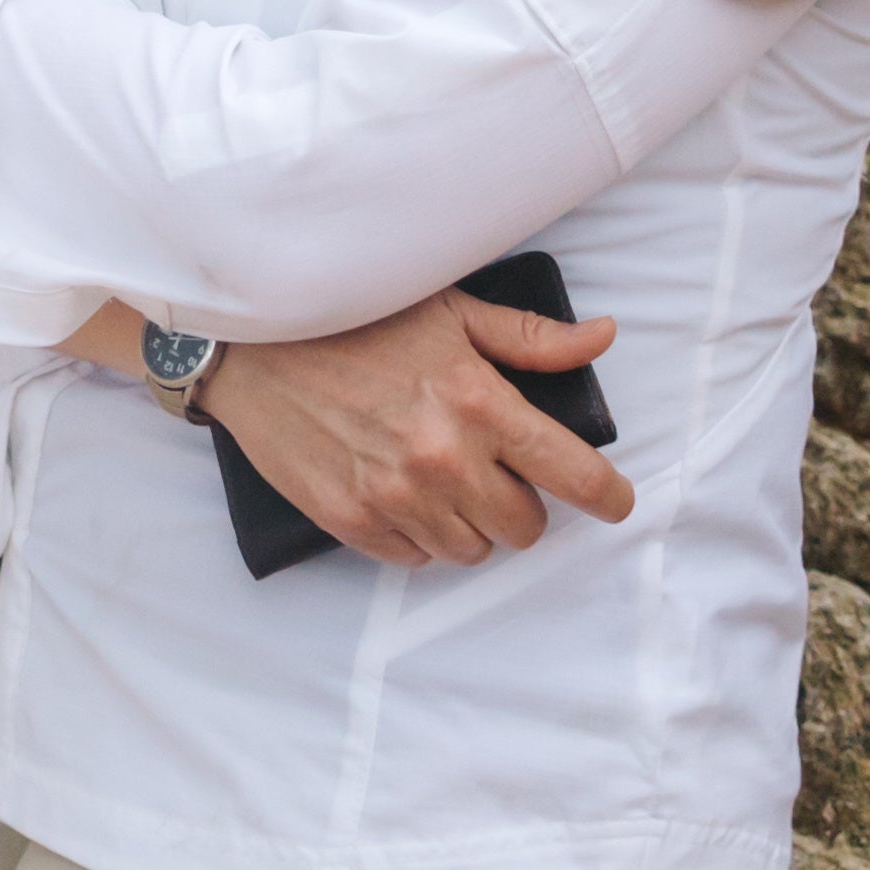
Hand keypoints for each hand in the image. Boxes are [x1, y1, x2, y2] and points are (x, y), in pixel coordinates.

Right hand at [203, 287, 634, 564]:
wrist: (255, 342)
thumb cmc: (359, 319)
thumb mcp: (451, 311)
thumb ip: (531, 338)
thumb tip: (604, 338)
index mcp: (480, 402)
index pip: (574, 475)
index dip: (607, 496)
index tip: (614, 502)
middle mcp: (445, 457)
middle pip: (525, 528)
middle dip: (521, 505)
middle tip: (494, 473)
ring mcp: (396, 495)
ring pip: (473, 551)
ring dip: (470, 524)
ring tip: (442, 481)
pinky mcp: (352, 520)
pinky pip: (415, 559)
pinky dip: (418, 535)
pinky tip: (401, 494)